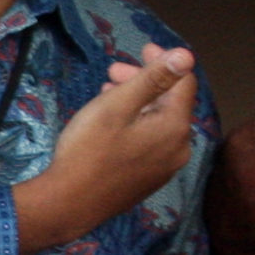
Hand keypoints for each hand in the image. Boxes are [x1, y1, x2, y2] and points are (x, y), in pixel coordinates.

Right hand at [12, 43, 197, 254]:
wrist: (67, 205)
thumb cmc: (88, 151)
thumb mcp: (117, 106)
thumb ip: (153, 78)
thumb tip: (186, 55)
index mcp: (174, 127)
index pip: (183, 82)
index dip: (163, 60)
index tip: (141, 49)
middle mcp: (178, 149)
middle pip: (170, 103)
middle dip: (144, 82)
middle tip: (112, 72)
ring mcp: (164, 169)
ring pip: (158, 124)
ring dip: (137, 104)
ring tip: (107, 95)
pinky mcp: (147, 182)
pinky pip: (150, 144)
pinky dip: (135, 127)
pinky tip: (111, 126)